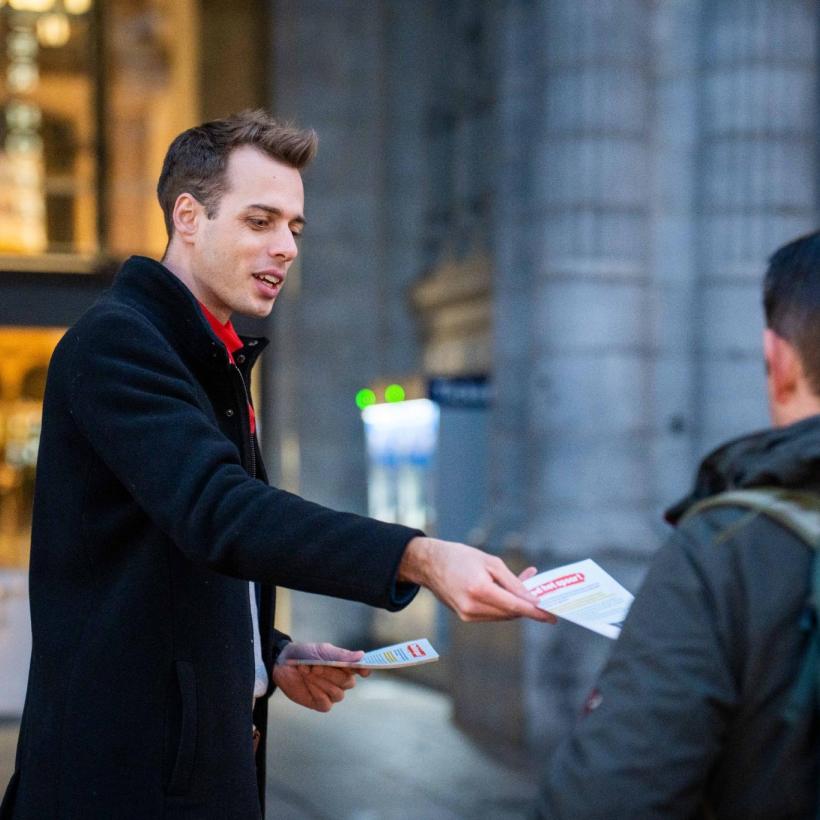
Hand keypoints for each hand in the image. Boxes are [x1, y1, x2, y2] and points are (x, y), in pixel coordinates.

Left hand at [272, 641, 368, 712]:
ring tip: (308, 672)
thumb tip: (361, 656)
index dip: (364, 670)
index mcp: (344, 665)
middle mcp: (341, 680)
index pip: (361, 669)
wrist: (283, 664)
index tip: (363, 671)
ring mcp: (331, 693)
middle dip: (330, 674)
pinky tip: (308, 685)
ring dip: (321, 683)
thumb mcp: (322, 651)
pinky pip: (326, 703)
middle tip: (316, 666)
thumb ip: (341, 655)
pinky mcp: (321, 703)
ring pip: (338, 694)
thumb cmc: (304, 653)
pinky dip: (317, 694)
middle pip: (348, 683)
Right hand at [398, 537, 555, 623]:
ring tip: (524, 587)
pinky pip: (492, 614)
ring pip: (502, 615)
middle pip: (510, 613)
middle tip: (542, 595)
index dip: (535, 612)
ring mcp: (467, 615)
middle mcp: (472, 607)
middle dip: (527, 606)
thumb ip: (513, 582)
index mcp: (479, 590)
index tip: (552, 616)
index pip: (514, 606)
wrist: (430, 564)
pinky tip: (508, 593)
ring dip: (516, 605)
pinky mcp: (465, 617)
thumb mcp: (490, 562)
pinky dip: (503, 606)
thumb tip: (532, 598)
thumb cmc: (459, 557)